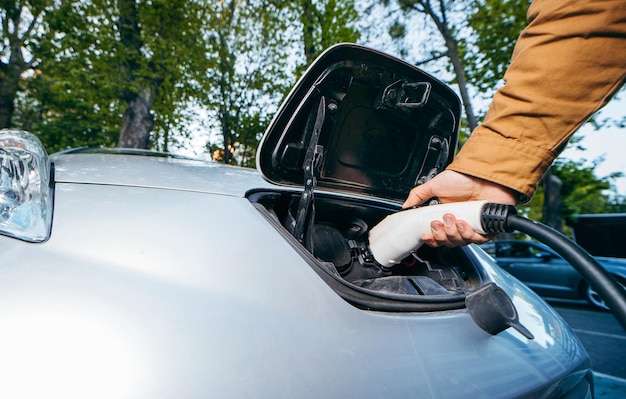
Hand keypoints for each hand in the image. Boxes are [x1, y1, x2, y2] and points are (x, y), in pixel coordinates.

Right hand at [402, 170, 517, 247]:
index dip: (432, 239)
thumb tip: (406, 206)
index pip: (438, 237)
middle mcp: (459, 224)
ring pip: (461, 242)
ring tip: (452, 218)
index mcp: (446, 217)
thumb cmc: (464, 178)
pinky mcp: (487, 229)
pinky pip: (477, 240)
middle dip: (441, 234)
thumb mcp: (435, 185)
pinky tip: (464, 223)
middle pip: (448, 242)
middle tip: (438, 222)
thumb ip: (418, 195)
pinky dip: (468, 234)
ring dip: (453, 232)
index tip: (426, 236)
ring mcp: (473, 227)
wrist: (483, 175)